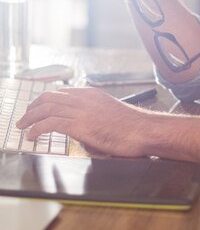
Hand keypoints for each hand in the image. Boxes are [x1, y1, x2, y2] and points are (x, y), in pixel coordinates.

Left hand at [16, 87, 152, 157]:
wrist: (145, 130)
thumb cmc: (134, 127)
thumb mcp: (110, 114)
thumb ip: (93, 116)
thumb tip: (82, 129)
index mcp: (92, 94)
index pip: (61, 92)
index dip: (45, 100)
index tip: (37, 108)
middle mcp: (85, 99)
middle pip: (49, 97)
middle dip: (33, 107)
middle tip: (25, 118)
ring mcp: (82, 111)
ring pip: (46, 108)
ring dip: (30, 118)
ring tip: (23, 127)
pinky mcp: (80, 125)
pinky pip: (50, 124)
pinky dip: (36, 129)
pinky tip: (32, 136)